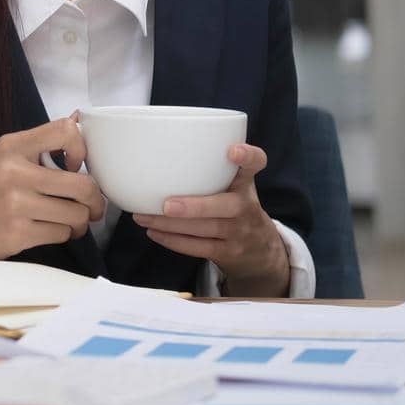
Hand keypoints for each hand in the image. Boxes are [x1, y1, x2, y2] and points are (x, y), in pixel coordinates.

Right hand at [0, 113, 105, 259]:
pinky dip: (63, 235)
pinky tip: (50, 231)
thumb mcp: (2, 157)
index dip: (82, 149)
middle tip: (92, 206)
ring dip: (79, 222)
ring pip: (76, 213)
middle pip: (83, 184)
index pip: (65, 131)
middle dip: (95, 200)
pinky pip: (62, 234)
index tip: (76, 165)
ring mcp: (15, 204)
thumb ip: (39, 144)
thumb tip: (78, 119)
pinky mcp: (17, 234)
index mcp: (11, 146)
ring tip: (68, 221)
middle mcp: (14, 172)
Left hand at [131, 143, 288, 296]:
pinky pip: (199, 248)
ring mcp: (239, 232)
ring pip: (206, 229)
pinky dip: (173, 240)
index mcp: (245, 182)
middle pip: (227, 205)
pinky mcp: (229, 252)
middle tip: (166, 205)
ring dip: (170, 224)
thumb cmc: (235, 208)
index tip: (233, 151)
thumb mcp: (235, 186)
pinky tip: (154, 232)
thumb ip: (211, 168)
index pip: (256, 163)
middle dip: (195, 207)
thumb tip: (156, 153)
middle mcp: (246, 206)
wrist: (261, 252)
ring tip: (143, 217)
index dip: (248, 156)